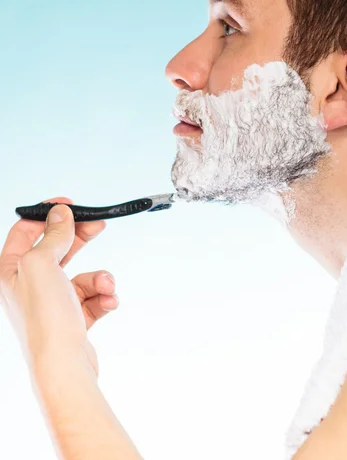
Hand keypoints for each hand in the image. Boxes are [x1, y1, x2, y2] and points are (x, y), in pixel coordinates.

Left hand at [0, 197, 115, 377]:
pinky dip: (103, 296)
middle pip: (56, 249)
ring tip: (105, 285)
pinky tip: (108, 301)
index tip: (70, 205)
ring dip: (99, 277)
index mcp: (10, 271)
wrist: (63, 367)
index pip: (25, 231)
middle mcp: (27, 286)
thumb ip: (52, 235)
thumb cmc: (45, 319)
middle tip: (97, 225)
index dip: (48, 215)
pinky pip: (92, 297)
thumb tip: (60, 214)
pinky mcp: (71, 319)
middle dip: (79, 238)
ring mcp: (50, 303)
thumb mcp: (43, 264)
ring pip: (81, 275)